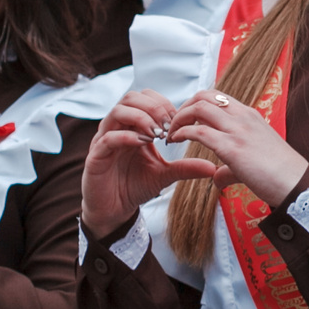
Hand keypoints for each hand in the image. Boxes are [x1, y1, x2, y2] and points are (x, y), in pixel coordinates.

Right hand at [83, 89, 219, 240]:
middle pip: (131, 98)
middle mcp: (116, 128)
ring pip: (117, 112)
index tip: (178, 120)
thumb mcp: (165, 175)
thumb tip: (212, 167)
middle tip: (169, 125)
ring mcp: (103, 140)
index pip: (145, 98)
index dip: (163, 104)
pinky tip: (142, 143)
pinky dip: (126, 136)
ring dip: (141, 118)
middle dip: (154, 107)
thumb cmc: (134, 187)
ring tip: (157, 134)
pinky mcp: (95, 157)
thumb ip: (185, 167)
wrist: (114, 211)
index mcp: (132, 126)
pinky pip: (108, 138)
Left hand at [165, 89, 308, 207]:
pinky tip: (176, 141)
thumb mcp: (254, 162)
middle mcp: (244, 117)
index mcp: (250, 116)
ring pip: (199, 107)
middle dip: (184, 106)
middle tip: (174, 124)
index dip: (196, 105)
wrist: (296, 184)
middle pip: (205, 95)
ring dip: (179, 118)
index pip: (217, 97)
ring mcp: (238, 130)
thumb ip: (230, 168)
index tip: (186, 120)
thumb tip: (217, 177)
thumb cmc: (280, 174)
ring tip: (171, 133)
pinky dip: (182, 133)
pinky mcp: (232, 148)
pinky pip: (199, 131)